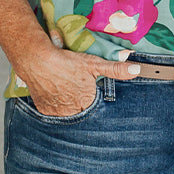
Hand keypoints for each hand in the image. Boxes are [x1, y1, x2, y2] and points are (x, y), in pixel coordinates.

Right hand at [18, 36, 138, 116]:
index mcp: (87, 102)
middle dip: (81, 100)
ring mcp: (57, 112)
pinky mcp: (45, 110)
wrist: (36, 60)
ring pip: (68, 112)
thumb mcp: (93, 64)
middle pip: (82, 110)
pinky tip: (55, 91)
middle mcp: (73, 112)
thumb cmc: (66, 61)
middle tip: (74, 85)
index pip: (95, 105)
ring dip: (68, 104)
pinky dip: (55, 104)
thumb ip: (115, 69)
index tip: (86, 87)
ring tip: (65, 88)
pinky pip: (54, 111)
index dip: (92, 95)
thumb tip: (136, 70)